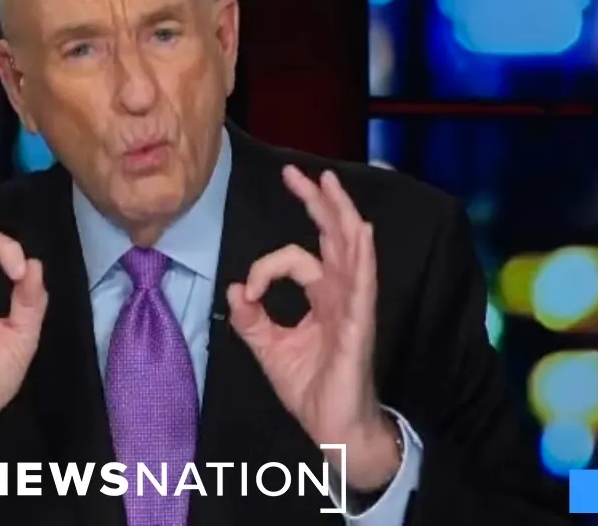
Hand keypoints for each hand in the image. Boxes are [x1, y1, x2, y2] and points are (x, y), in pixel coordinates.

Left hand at [226, 166, 398, 490]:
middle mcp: (341, 293)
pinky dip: (362, 256)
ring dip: (341, 214)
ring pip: (351, 249)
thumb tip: (234, 286)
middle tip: (298, 172)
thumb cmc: (310, 388)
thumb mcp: (268, 347)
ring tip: (330, 183)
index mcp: (322, 296)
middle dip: (316, 202)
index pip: (296, 258)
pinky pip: (363, 283)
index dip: (266, 266)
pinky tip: (361, 231)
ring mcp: (354, 305)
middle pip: (332, 236)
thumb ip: (250, 317)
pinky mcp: (360, 323)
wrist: (332, 426)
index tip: (248, 291)